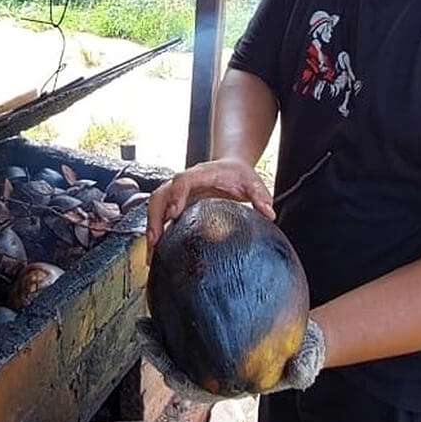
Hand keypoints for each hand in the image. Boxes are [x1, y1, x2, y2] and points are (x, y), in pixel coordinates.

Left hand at [134, 316, 325, 402]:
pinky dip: (169, 316)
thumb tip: (300, 375)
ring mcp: (207, 350)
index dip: (182, 383)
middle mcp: (212, 369)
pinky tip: (161, 297)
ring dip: (156, 338)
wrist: (299, 338)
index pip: (198, 389)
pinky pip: (184, 325)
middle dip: (159, 356)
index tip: (170, 376)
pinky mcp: (207, 331)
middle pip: (177, 368)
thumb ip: (302, 368)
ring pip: (174, 348)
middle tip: (146, 338)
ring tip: (143, 323)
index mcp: (227, 382)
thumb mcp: (305, 361)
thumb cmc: (298, 353)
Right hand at [145, 158, 273, 261]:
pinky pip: (160, 217)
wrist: (230, 167)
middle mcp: (184, 183)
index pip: (182, 180)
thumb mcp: (252, 181)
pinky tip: (155, 255)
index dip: (176, 195)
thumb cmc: (238, 174)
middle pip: (161, 195)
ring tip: (152, 254)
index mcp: (201, 174)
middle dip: (155, 216)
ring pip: (156, 206)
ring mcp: (177, 194)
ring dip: (151, 228)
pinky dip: (156, 234)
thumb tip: (269, 213)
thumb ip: (260, 195)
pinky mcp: (176, 205)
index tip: (174, 212)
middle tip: (155, 240)